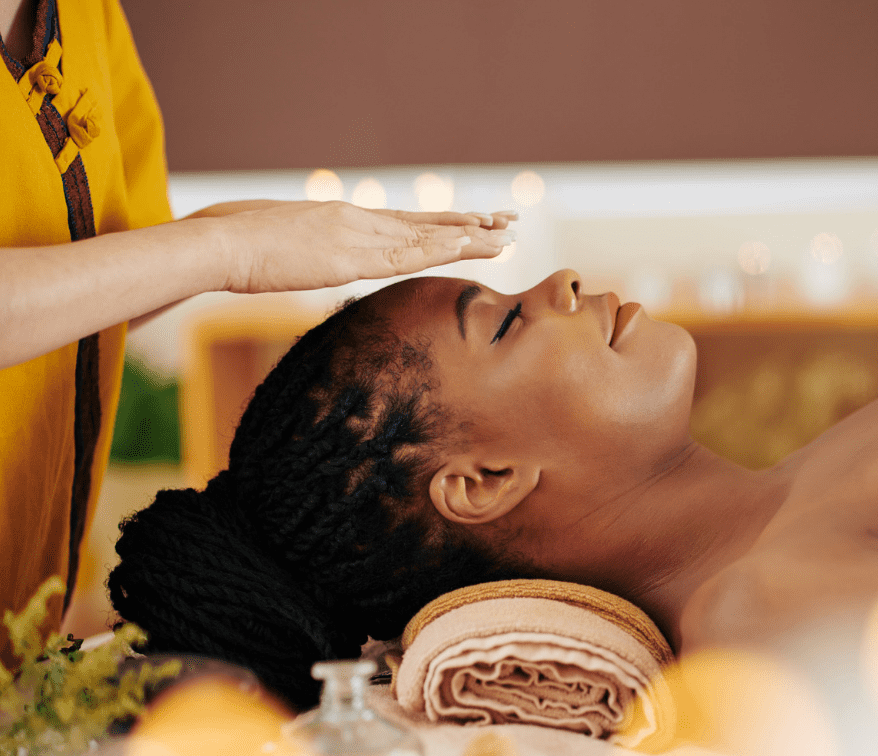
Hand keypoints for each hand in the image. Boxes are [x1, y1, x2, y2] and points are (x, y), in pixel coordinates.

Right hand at [214, 201, 517, 293]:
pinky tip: (468, 247)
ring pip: (424, 237)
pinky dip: (439, 249)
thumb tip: (318, 261)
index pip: (405, 223)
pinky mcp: (348, 255)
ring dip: (467, 239)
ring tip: (505, 237)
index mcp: (344, 219)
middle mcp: (357, 221)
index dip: (443, 226)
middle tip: (508, 223)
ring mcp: (354, 235)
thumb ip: (312, 251)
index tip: (475, 224)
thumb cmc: (239, 244)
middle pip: (424, 226)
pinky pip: (404, 254)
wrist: (217, 243)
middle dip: (468, 226)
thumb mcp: (287, 247)